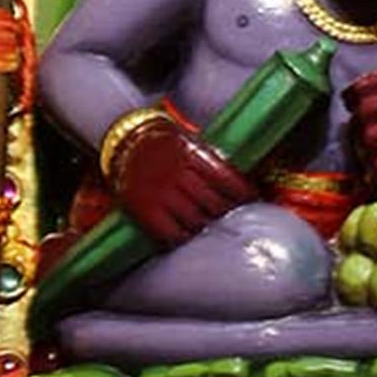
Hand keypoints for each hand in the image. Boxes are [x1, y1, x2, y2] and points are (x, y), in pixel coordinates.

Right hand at [103, 106, 252, 245]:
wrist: (124, 140)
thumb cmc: (165, 144)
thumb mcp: (190, 142)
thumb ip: (212, 161)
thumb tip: (244, 185)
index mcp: (191, 153)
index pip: (227, 180)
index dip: (244, 194)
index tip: (252, 199)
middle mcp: (176, 172)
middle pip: (214, 204)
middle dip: (227, 213)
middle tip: (236, 219)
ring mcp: (160, 191)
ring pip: (196, 221)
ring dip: (207, 227)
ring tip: (214, 229)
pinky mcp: (145, 208)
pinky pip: (172, 232)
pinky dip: (184, 237)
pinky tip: (189, 236)